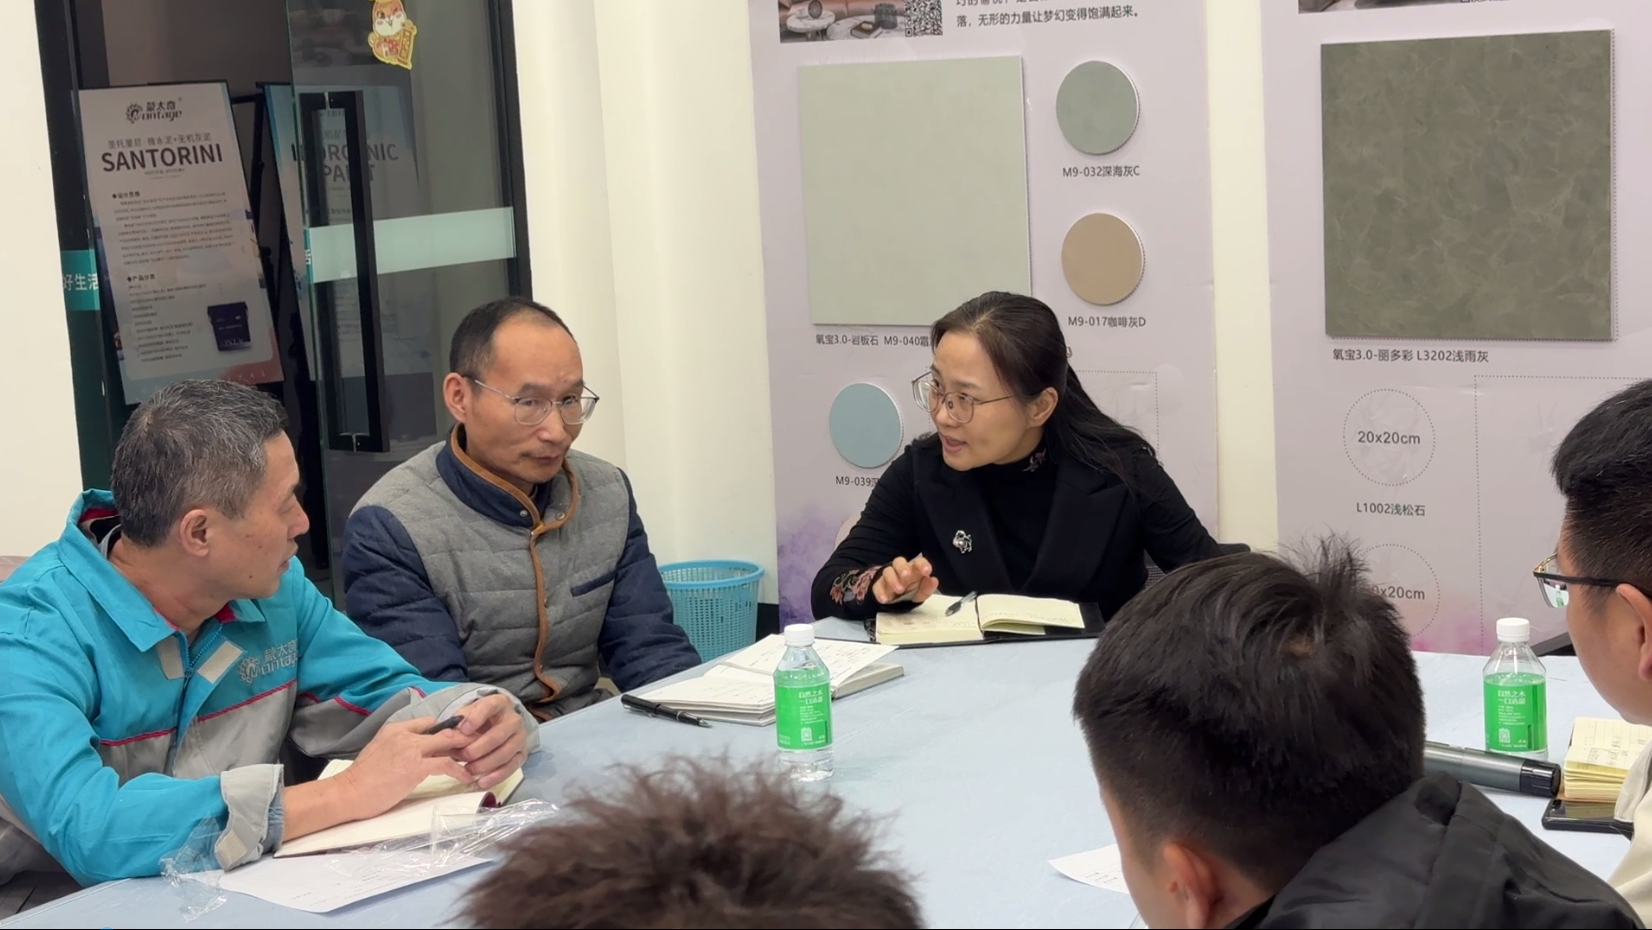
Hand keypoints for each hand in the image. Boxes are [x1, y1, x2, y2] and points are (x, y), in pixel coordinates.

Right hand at [335, 718, 471, 818]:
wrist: (348, 792)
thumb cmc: (362, 778)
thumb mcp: (381, 752)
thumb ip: (400, 747)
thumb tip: (419, 753)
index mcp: (395, 729)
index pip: (429, 722)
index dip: (447, 730)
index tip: (460, 739)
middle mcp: (405, 734)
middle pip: (444, 730)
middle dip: (464, 737)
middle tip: (479, 746)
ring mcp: (411, 749)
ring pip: (448, 743)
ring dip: (466, 752)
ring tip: (478, 761)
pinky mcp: (416, 767)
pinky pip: (446, 764)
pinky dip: (459, 770)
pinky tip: (466, 777)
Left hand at [448, 694, 529, 790]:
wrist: (498, 724)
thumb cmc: (479, 719)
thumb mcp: (469, 713)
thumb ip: (460, 720)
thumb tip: (451, 732)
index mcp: (499, 703)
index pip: (489, 706)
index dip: (476, 718)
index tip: (463, 730)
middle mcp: (514, 719)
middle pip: (498, 735)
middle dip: (478, 749)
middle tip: (462, 756)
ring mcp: (520, 737)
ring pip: (505, 753)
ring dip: (485, 764)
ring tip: (468, 770)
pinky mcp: (522, 753)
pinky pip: (512, 767)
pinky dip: (497, 776)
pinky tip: (482, 782)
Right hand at [872, 556, 938, 604]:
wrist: (896, 600)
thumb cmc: (911, 591)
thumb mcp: (922, 592)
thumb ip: (928, 587)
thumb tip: (933, 580)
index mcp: (913, 569)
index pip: (918, 562)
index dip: (922, 565)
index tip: (927, 571)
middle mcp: (900, 570)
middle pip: (899, 562)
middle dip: (902, 568)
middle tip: (907, 577)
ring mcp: (888, 577)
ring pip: (887, 572)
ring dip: (893, 580)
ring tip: (899, 590)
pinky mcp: (879, 586)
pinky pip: (877, 586)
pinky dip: (880, 592)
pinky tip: (885, 599)